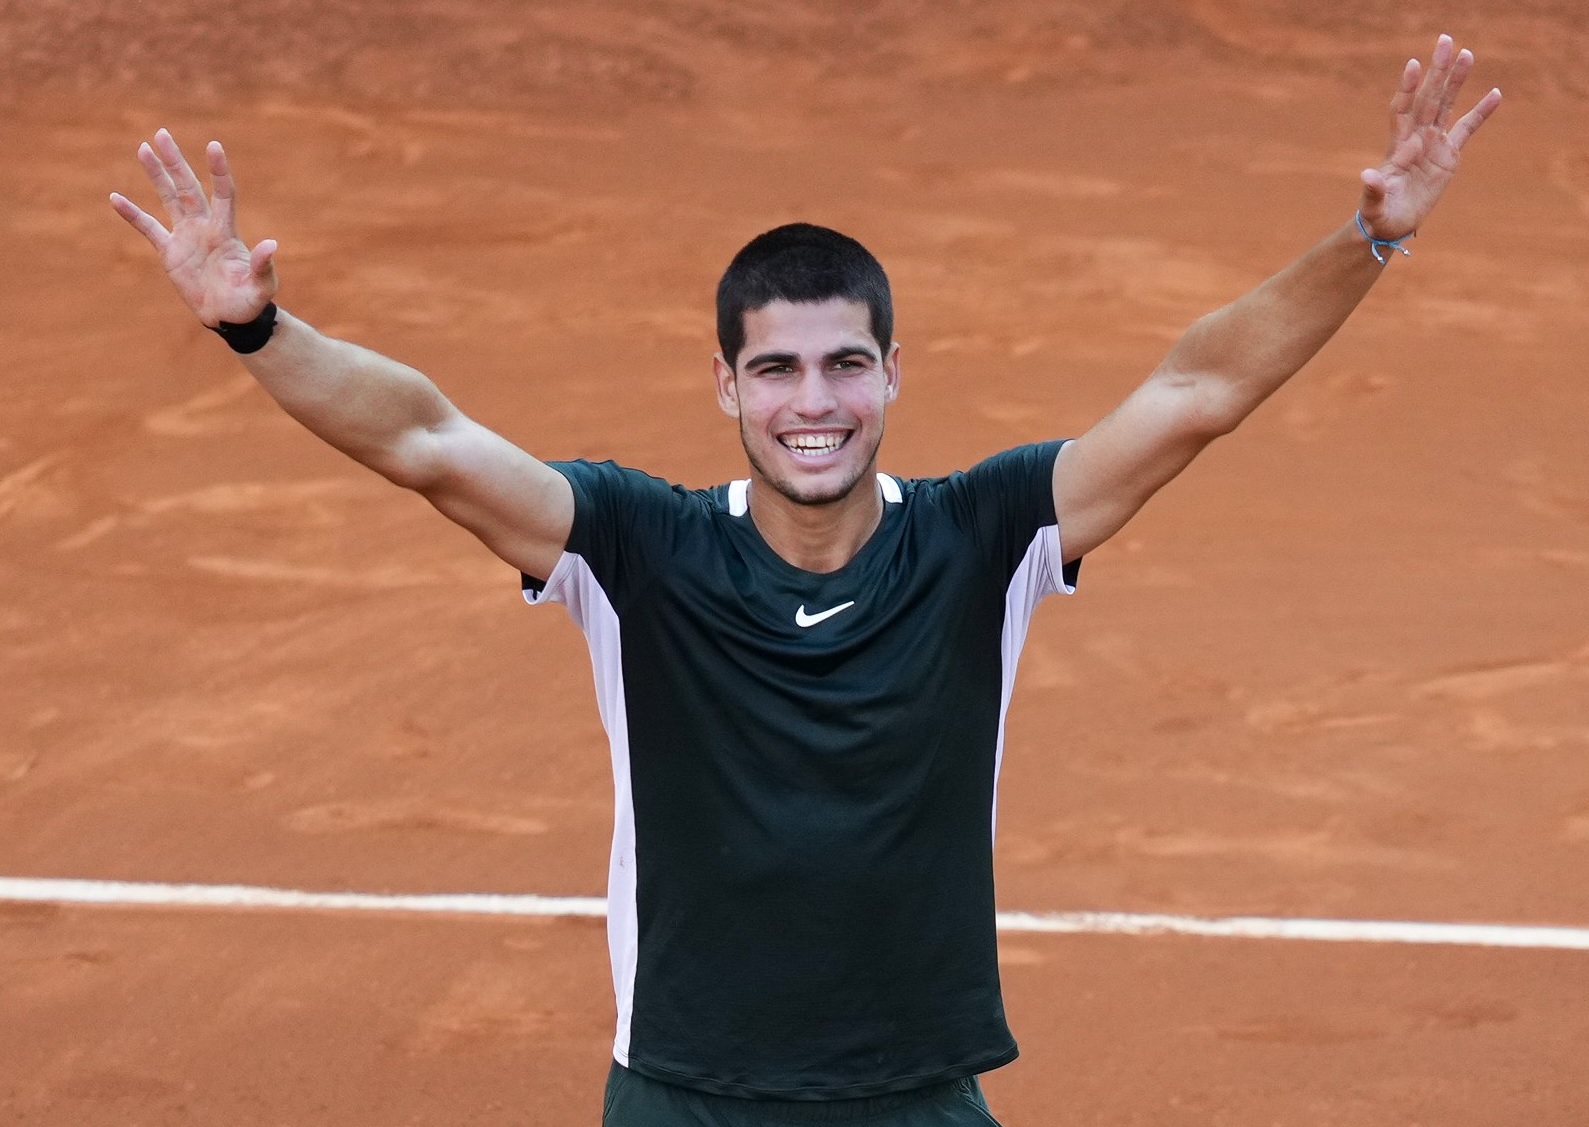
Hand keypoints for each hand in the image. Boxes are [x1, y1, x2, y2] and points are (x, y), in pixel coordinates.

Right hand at [110, 129, 277, 326]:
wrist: (230, 317)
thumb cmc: (250, 302)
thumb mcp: (261, 286)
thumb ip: (264, 266)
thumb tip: (271, 244)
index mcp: (226, 232)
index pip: (223, 194)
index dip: (218, 172)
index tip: (214, 146)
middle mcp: (205, 227)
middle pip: (188, 187)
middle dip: (175, 161)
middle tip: (162, 134)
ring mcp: (186, 236)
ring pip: (169, 198)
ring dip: (157, 175)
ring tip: (144, 148)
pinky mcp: (170, 251)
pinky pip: (148, 228)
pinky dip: (132, 214)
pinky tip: (115, 198)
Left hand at [1359, 34, 1501, 241]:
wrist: (1392, 224)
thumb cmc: (1379, 214)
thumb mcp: (1374, 206)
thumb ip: (1373, 191)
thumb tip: (1367, 176)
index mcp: (1397, 146)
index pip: (1401, 110)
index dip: (1406, 89)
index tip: (1412, 65)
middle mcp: (1415, 138)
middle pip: (1427, 98)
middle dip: (1436, 71)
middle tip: (1445, 41)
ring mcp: (1433, 144)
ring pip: (1446, 105)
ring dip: (1456, 81)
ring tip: (1467, 54)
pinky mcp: (1449, 155)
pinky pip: (1467, 128)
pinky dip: (1481, 112)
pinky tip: (1495, 94)